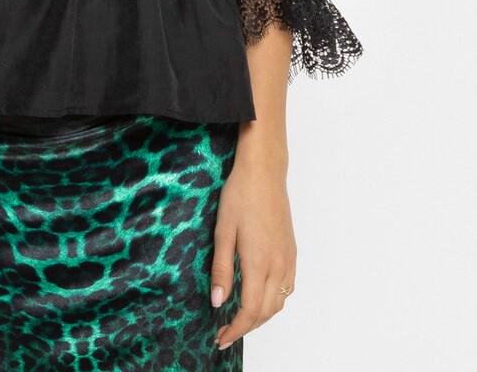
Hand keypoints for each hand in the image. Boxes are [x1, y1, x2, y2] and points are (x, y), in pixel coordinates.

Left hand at [209, 154, 296, 351]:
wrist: (264, 172)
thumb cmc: (240, 195)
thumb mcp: (222, 231)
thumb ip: (221, 269)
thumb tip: (217, 301)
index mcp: (259, 262)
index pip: (249, 310)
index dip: (235, 329)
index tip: (220, 338)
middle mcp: (278, 265)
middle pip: (266, 312)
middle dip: (246, 327)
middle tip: (225, 332)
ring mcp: (288, 258)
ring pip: (279, 302)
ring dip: (261, 316)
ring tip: (240, 318)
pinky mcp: (291, 250)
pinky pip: (287, 287)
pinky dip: (274, 300)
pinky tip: (260, 296)